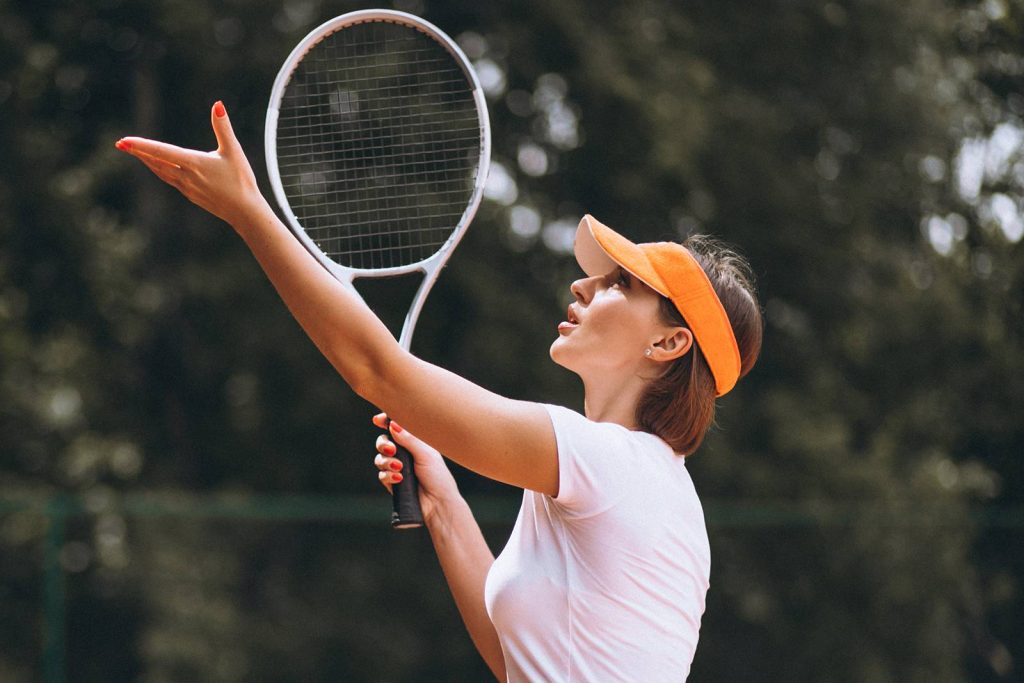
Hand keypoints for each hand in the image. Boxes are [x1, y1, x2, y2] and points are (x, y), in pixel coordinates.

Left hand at [114, 101, 268, 227]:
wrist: (244, 212)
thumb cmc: (241, 181)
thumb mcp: (234, 151)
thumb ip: (223, 127)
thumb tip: (218, 105)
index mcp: (194, 164)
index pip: (161, 152)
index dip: (141, 145)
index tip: (124, 141)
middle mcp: (186, 177)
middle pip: (155, 162)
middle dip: (137, 152)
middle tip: (121, 144)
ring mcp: (187, 188)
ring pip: (160, 172)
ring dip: (147, 162)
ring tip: (136, 154)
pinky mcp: (191, 195)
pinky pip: (170, 180)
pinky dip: (160, 171)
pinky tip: (160, 168)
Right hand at [372, 413, 459, 524]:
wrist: (438, 504)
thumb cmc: (438, 477)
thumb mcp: (426, 454)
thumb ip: (409, 439)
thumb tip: (393, 424)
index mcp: (415, 442)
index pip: (397, 428)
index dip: (385, 422)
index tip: (377, 420)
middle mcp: (405, 453)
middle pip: (383, 442)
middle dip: (383, 444)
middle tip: (391, 449)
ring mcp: (397, 468)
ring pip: (380, 458)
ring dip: (386, 461)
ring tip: (399, 467)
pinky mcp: (392, 482)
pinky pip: (382, 475)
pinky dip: (388, 476)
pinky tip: (400, 479)